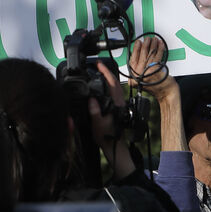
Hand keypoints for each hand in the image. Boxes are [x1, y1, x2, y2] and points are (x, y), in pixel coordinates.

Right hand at [90, 60, 136, 177]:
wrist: (115, 146)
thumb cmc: (107, 137)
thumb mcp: (98, 124)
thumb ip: (95, 111)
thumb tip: (91, 99)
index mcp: (116, 104)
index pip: (112, 83)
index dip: (105, 72)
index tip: (98, 65)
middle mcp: (119, 102)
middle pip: (114, 82)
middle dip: (106, 72)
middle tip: (97, 66)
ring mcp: (119, 104)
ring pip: (114, 87)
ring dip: (107, 78)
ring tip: (98, 73)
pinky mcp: (117, 107)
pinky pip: (113, 92)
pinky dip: (107, 85)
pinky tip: (100, 86)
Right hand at [130, 36, 175, 99]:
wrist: (166, 94)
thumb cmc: (156, 86)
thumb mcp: (143, 78)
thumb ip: (139, 69)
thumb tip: (139, 53)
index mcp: (133, 77)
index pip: (133, 60)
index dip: (135, 49)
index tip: (138, 43)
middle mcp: (138, 75)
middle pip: (141, 56)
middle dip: (145, 45)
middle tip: (147, 39)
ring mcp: (146, 73)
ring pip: (149, 55)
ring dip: (152, 45)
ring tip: (154, 40)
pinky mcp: (154, 70)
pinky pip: (157, 56)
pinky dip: (159, 49)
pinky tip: (160, 45)